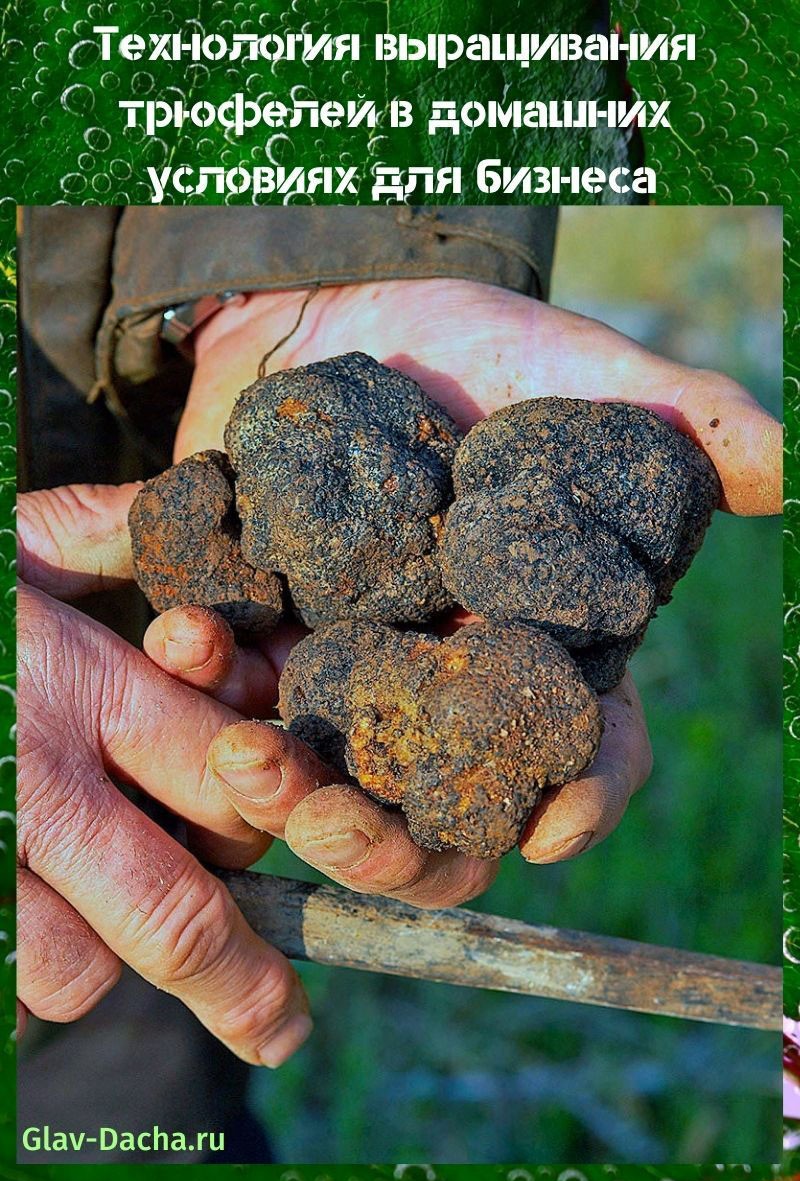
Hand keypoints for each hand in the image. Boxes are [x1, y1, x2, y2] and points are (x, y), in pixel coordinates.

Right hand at [17, 484, 315, 1063]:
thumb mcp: (2, 538)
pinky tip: (19, 919)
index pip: (226, 773)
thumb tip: (186, 500)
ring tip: (95, 926)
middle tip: (282, 1031)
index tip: (296, 849)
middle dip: (240, 983)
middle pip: (171, 912)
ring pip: (75, 971)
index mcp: (79, 685)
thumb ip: (93, 529)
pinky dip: (14, 973)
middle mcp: (34, 783)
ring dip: (100, 963)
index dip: (274, 816)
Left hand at [154, 273, 782, 875]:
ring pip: (320, 778)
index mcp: (533, 649)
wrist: (336, 302)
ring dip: (281, 790)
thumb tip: (794, 464)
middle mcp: (440, 682)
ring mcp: (343, 666)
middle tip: (347, 826)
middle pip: (430, 812)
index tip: (555, 824)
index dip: (581, 798)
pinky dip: (203, 675)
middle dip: (390, 842)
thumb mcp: (579, 374)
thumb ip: (681, 421)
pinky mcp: (255, 627)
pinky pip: (225, 682)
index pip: (577, 754)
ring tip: (246, 755)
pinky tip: (185, 639)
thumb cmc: (473, 345)